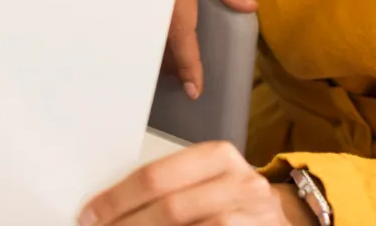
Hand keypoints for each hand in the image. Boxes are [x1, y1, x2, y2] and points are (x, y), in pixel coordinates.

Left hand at [78, 142, 316, 225]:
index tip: (89, 215)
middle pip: (171, 208)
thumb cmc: (231, 198)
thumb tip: (106, 207)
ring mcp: (253, 215)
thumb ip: (168, 186)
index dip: (117, 198)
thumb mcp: (204, 180)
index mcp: (218, 156)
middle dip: (128, 224)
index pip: (156, 176)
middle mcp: (240, 182)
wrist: (286, 216)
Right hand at [100, 0, 256, 98]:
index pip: (180, 26)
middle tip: (180, 76)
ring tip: (162, 55)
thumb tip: (248, 8)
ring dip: (146, 41)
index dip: (187, 61)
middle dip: (165, 60)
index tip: (194, 86)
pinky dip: (129, 18)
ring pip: (130, 19)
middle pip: (152, 30)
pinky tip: (140, 25)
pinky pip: (116, 0)